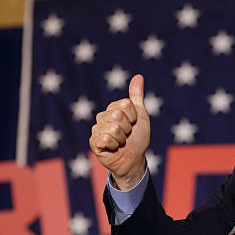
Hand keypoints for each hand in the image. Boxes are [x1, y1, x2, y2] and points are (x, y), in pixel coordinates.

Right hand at [89, 75, 149, 189]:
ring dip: (122, 138)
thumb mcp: (140, 115)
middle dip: (128, 128)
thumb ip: (137, 96)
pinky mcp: (94, 142)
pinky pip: (105, 138)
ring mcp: (96, 129)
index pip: (125, 104)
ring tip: (120, 142)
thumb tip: (138, 76)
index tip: (133, 124)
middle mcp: (102, 117)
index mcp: (113, 109)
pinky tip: (113, 148)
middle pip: (118, 115)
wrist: (134, 158)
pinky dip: (114, 145)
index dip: (133, 117)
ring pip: (113, 128)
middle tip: (127, 135)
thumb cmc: (137, 138)